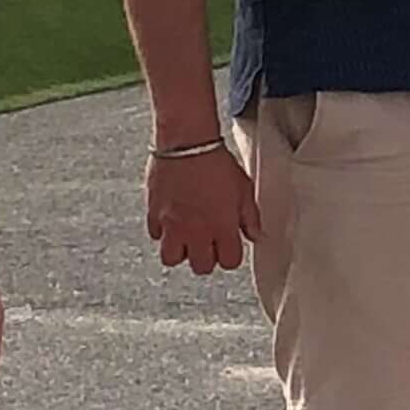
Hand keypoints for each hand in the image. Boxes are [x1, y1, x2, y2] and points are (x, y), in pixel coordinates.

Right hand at [146, 142, 259, 275]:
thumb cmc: (216, 162)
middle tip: (208, 243)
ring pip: (172, 258)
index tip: (229, 246)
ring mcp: (172, 225)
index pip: (230, 262)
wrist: (186, 142)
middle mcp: (196, 231)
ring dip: (181, 251)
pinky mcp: (154, 214)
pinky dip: (163, 231)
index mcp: (222, 227)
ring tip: (187, 237)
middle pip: (201, 267)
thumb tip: (255, 235)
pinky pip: (155, 235)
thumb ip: (250, 217)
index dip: (231, 256)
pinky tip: (172, 219)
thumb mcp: (244, 188)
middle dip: (207, 258)